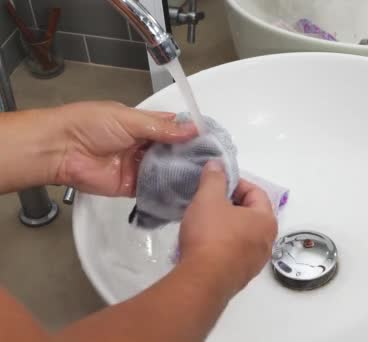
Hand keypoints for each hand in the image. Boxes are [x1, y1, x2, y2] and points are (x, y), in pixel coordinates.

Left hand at [54, 101, 197, 195]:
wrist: (61, 150)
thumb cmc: (88, 125)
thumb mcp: (129, 119)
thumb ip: (161, 128)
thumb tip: (191, 129)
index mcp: (141, 124)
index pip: (172, 128)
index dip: (189, 132)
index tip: (209, 138)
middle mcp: (142, 145)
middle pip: (172, 151)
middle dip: (188, 155)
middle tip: (210, 160)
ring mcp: (137, 166)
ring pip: (165, 170)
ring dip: (179, 172)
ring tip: (202, 175)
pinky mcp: (131, 186)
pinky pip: (152, 189)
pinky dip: (165, 190)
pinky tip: (182, 190)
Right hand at [179, 160, 277, 293]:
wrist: (203, 281)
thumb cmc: (210, 235)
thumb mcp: (208, 199)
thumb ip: (214, 179)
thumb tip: (217, 164)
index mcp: (266, 220)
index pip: (256, 192)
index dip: (236, 183)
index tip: (217, 183)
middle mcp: (267, 241)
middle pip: (251, 214)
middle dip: (231, 204)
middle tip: (209, 201)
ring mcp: (256, 261)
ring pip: (243, 235)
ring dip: (227, 225)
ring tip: (205, 221)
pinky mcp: (242, 276)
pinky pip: (235, 252)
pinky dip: (224, 244)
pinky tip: (205, 244)